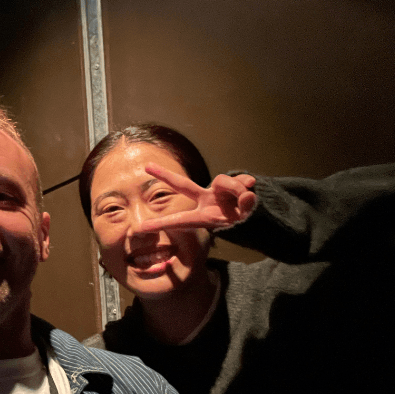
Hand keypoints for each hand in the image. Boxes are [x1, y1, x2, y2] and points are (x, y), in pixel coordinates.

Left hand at [139, 163, 256, 231]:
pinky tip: (250, 188)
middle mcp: (205, 199)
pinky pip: (240, 179)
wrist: (253, 212)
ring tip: (244, 200)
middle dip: (165, 175)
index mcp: (202, 215)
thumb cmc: (239, 217)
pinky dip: (247, 186)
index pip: (180, 219)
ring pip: (223, 181)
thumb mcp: (239, 219)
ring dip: (237, 191)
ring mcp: (217, 189)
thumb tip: (247, 191)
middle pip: (183, 185)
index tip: (141, 227)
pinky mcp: (229, 180)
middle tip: (145, 165)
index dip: (162, 223)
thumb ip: (244, 206)